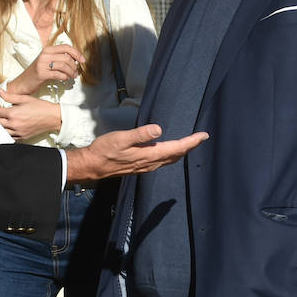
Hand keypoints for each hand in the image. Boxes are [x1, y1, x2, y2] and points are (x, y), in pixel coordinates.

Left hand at [0, 88, 61, 139]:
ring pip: (1, 130)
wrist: (53, 117)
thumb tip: (1, 92)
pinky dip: (7, 131)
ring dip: (0, 124)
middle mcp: (14, 124)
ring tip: (3, 119)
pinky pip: (10, 136)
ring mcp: (18, 132)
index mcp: (13, 114)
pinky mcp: (22, 136)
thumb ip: (10, 96)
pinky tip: (9, 126)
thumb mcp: (25, 98)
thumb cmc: (41, 107)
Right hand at [9, 44, 83, 95]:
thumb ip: (59, 58)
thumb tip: (75, 59)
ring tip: (73, 76)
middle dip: (74, 66)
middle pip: (66, 58)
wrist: (23, 82)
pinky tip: (65, 79)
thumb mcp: (47, 61)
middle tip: (76, 73)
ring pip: (64, 66)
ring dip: (71, 72)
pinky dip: (64, 77)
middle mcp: (45, 54)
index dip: (77, 53)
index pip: (66, 47)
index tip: (83, 60)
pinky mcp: (41, 73)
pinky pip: (58, 74)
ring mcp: (42, 63)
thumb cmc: (37, 72)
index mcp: (47, 49)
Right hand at [65, 124, 207, 182]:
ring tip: (190, 143)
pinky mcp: (141, 166)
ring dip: (182, 151)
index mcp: (149, 155)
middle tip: (201, 137)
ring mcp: (146, 167)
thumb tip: (159, 129)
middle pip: (176, 155)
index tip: (203, 135)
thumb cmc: (104, 150)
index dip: (191, 142)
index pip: (176, 148)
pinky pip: (162, 161)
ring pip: (170, 159)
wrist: (93, 166)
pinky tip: (170, 151)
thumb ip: (140, 134)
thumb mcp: (121, 138)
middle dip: (190, 146)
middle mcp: (151, 163)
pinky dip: (171, 155)